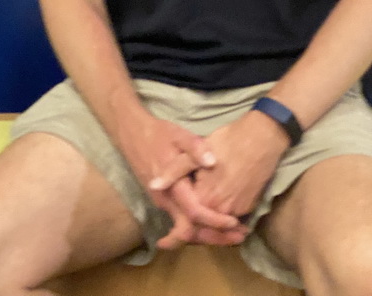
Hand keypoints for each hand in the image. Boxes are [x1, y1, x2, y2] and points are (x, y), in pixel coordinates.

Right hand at [116, 112, 242, 235]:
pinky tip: (212, 226)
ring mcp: (162, 203)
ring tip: (231, 236)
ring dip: (207, 236)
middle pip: (190, 231)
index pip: (194, 212)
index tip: (234, 222)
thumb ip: (195, 147)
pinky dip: (198, 228)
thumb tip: (212, 161)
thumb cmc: (157, 134)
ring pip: (184, 230)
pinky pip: (180, 222)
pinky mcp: (162, 201)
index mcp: (172, 186)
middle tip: (239, 237)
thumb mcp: (178, 134)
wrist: (132, 134)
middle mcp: (166, 200)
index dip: (214, 220)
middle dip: (215, 237)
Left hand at [151, 111, 289, 247]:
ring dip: (205, 229)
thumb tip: (153, 186)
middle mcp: (224, 211)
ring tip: (191, 229)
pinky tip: (211, 215)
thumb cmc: (227, 140)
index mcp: (206, 199)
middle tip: (172, 240)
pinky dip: (220, 221)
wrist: (263, 137)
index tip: (163, 241)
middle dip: (190, 235)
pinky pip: (231, 219)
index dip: (175, 233)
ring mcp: (239, 210)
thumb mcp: (194, 150)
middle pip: (203, 229)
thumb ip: (174, 171)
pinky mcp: (250, 205)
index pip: (187, 224)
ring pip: (217, 226)